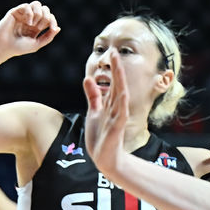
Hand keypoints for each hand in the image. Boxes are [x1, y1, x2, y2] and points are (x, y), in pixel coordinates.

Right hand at [0, 1, 60, 56]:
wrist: (4, 47)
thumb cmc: (19, 48)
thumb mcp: (36, 44)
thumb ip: (48, 37)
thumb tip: (58, 28)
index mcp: (36, 27)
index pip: (49, 17)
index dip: (53, 21)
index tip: (53, 28)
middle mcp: (30, 19)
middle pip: (44, 9)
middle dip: (45, 17)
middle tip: (39, 27)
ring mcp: (23, 14)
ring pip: (36, 4)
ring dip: (38, 13)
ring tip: (33, 24)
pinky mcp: (15, 11)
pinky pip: (26, 6)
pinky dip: (30, 13)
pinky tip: (28, 22)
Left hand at [83, 50, 129, 175]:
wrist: (105, 158)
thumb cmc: (100, 136)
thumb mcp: (94, 111)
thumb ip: (93, 96)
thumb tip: (87, 78)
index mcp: (110, 103)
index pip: (113, 82)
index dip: (113, 68)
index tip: (111, 52)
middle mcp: (116, 108)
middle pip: (118, 85)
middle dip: (117, 69)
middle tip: (115, 52)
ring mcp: (118, 117)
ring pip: (120, 96)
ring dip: (120, 81)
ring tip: (118, 66)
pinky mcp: (117, 128)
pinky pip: (120, 114)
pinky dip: (121, 104)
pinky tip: (122, 93)